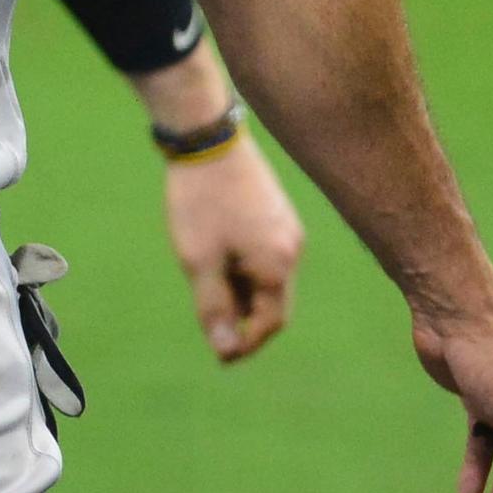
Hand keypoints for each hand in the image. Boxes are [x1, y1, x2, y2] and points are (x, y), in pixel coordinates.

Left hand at [166, 131, 302, 363]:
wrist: (206, 137)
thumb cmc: (200, 201)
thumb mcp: (200, 261)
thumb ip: (215, 309)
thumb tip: (226, 351)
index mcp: (278, 264)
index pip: (271, 322)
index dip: (247, 343)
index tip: (220, 355)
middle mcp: (293, 248)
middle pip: (273, 301)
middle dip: (243, 317)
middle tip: (209, 321)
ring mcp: (288, 228)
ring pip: (268, 277)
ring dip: (242, 292)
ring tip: (205, 282)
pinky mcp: (277, 213)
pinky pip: (267, 255)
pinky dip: (245, 268)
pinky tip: (216, 258)